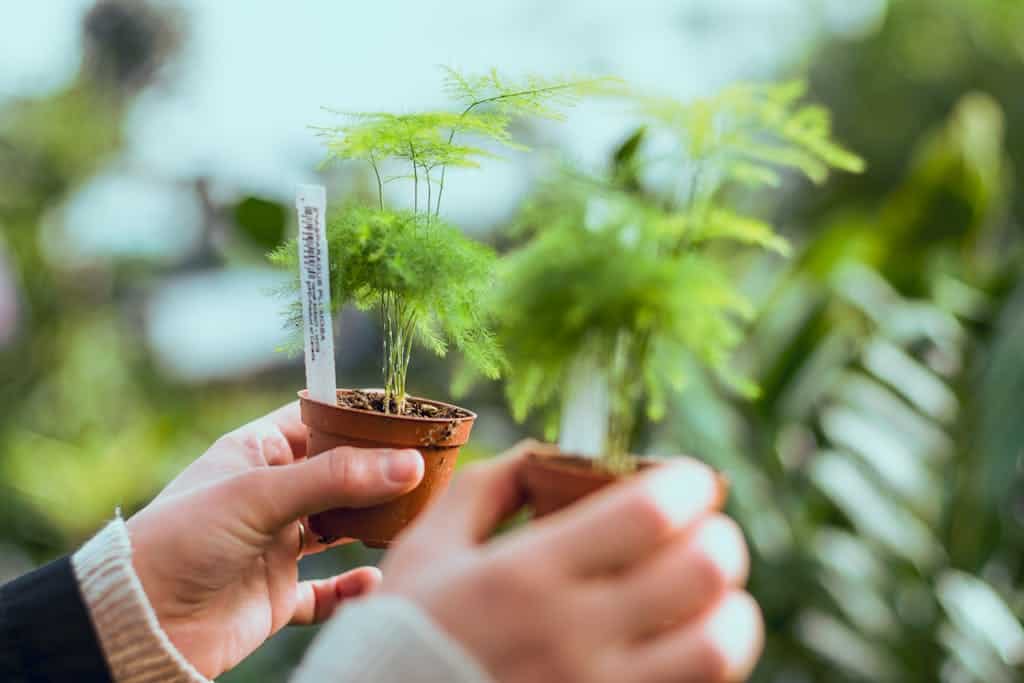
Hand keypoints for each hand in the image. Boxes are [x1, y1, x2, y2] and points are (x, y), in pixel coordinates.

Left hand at [126, 402, 423, 677]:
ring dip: (371, 526)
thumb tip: (408, 463)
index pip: (316, 421)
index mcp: (254, 453)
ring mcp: (275, 544)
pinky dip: (352, 588)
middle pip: (337, 475)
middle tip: (426, 468)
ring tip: (413, 518)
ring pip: (339, 529)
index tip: (406, 416)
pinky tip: (373, 581)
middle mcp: (269, 495)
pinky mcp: (278, 593)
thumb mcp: (258, 495)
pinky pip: (327, 590)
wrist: (140, 623)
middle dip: (377, 473)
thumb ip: (335, 478)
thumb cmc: (182, 540)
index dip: (357, 418)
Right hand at [382, 442, 761, 682]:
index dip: (689, 485)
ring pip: (715, 647)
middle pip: (701, 573)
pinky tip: (682, 640)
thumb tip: (550, 452)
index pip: (647, 513)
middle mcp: (571, 636)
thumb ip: (489, 487)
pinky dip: (706, 660)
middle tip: (705, 531)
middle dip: (719, 537)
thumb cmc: (405, 632)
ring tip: (709, 594)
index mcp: (525, 575)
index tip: (692, 480)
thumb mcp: (428, 547)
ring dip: (729, 608)